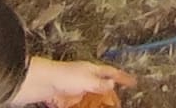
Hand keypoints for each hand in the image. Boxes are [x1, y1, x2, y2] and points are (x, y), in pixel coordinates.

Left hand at [13, 55, 133, 103]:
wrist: (42, 83)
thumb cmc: (64, 76)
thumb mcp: (86, 80)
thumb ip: (99, 83)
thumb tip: (112, 83)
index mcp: (91, 70)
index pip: (111, 73)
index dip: (123, 77)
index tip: (133, 82)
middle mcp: (84, 78)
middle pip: (101, 87)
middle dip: (110, 95)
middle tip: (118, 102)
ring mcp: (75, 90)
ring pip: (90, 98)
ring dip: (97, 104)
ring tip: (105, 107)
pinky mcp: (65, 100)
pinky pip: (78, 106)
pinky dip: (84, 107)